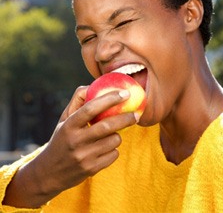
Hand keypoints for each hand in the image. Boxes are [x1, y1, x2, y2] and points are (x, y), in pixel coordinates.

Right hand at [4, 87, 137, 207]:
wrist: (49, 173)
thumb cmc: (61, 139)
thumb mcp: (64, 119)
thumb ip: (77, 101)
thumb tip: (92, 85)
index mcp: (68, 125)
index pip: (91, 108)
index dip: (109, 99)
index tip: (125, 93)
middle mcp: (75, 141)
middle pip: (107, 126)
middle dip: (125, 118)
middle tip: (136, 113)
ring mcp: (83, 157)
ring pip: (114, 140)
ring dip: (117, 135)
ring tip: (110, 135)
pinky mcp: (91, 169)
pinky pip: (114, 155)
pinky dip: (114, 149)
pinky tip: (104, 149)